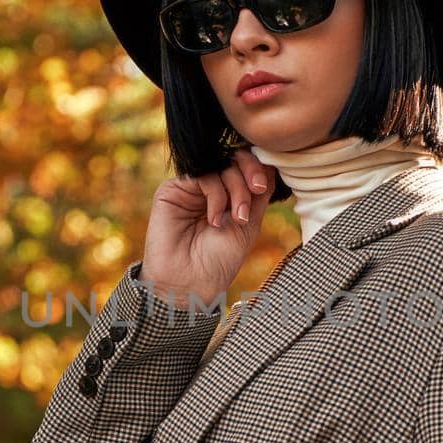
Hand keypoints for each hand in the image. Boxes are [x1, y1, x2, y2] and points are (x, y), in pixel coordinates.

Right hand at [138, 147, 275, 309]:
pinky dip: (216, 194)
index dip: (258, 167)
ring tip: (237, 217)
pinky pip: (201, 174)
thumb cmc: (220, 261)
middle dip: (250, 172)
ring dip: (236, 188)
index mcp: (229, 195)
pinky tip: (214, 220)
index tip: (264, 186)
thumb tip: (270, 162)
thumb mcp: (250, 223)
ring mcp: (191, 188)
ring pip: (220, 165)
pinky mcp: (172, 190)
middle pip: (234, 159)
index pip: (246, 166)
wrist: (191, 283)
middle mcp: (210, 188)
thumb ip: (259, 193)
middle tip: (257, 190)